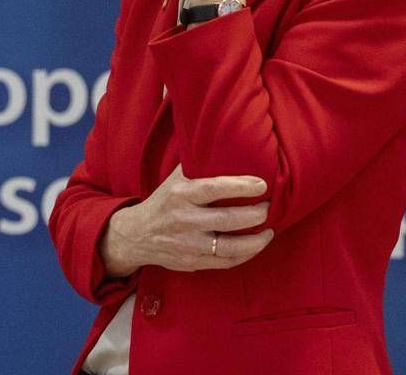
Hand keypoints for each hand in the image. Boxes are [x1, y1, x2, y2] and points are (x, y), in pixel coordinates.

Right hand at [100, 164, 273, 275]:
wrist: (136, 235)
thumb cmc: (164, 201)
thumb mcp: (174, 180)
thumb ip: (196, 166)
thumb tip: (225, 143)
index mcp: (180, 195)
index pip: (213, 188)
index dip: (240, 186)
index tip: (262, 184)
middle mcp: (183, 220)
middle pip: (226, 220)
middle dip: (254, 214)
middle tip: (268, 207)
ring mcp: (188, 244)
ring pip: (229, 247)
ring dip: (255, 241)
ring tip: (269, 230)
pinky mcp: (192, 262)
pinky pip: (225, 262)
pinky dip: (245, 255)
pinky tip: (256, 245)